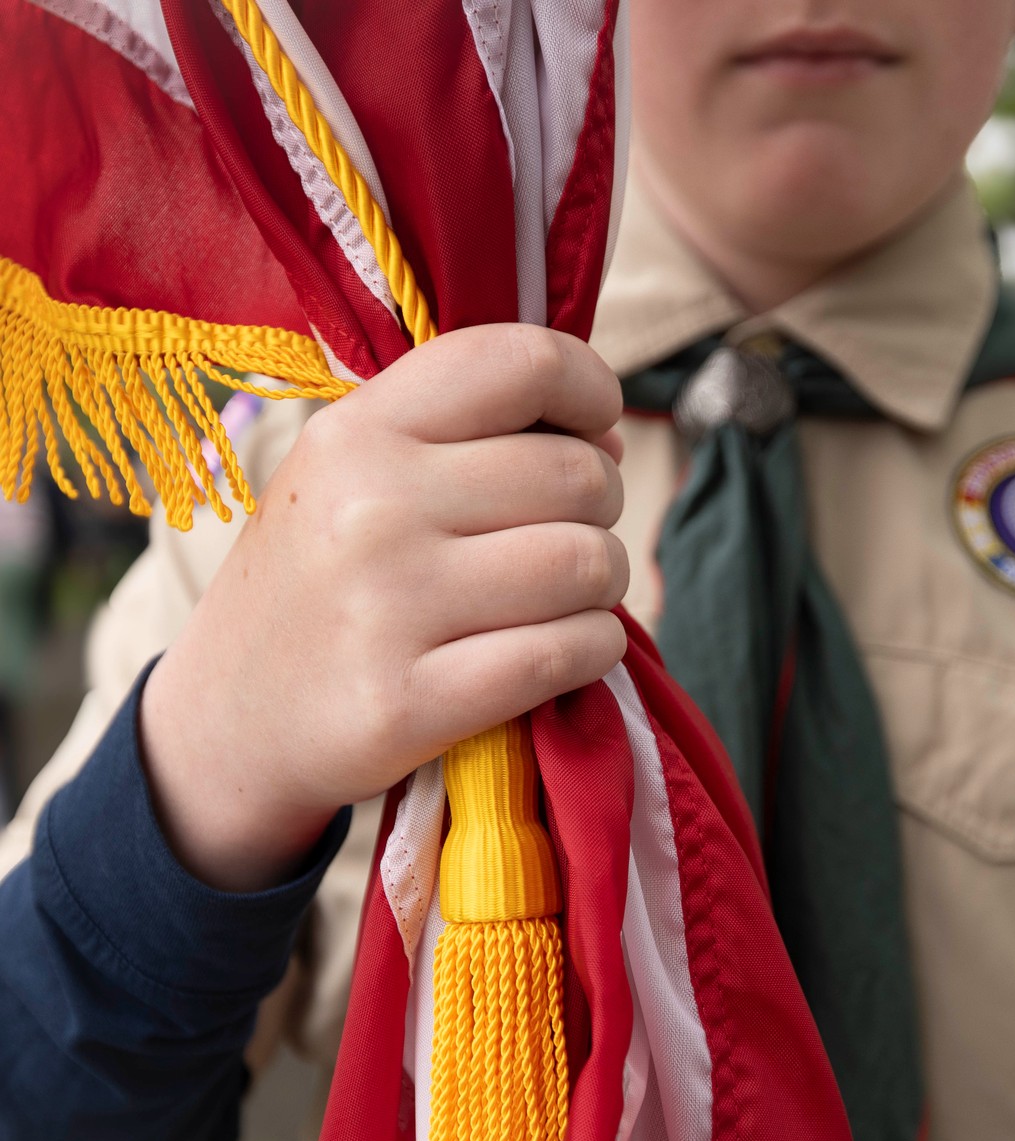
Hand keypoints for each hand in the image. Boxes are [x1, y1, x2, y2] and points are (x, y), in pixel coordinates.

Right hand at [140, 325, 627, 890]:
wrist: (227, 721)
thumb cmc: (319, 584)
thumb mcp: (352, 475)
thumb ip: (464, 435)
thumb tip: (604, 432)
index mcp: (359, 433)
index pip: (524, 363)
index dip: (590, 389)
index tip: (592, 430)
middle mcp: (371, 508)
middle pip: (580, 476)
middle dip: (600, 510)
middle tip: (563, 538)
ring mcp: (390, 609)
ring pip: (588, 564)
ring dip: (602, 585)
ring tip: (564, 599)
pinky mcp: (411, 703)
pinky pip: (569, 653)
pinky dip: (593, 649)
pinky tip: (566, 651)